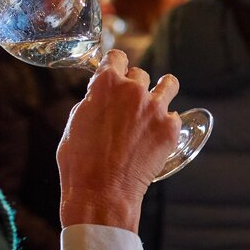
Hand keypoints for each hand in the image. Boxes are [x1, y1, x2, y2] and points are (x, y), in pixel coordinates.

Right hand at [58, 49, 181, 231]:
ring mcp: (155, 108)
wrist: (102, 192)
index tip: (116, 69)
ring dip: (162, 91)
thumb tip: (100, 98)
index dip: (115, 64)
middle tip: (129, 103)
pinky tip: (159, 134)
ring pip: (168, 84)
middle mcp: (133, 90)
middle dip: (134, 85)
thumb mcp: (75, 123)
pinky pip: (174, 116)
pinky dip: (167, 123)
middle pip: (140, 74)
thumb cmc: (80, 162)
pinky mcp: (170, 129)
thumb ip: (91, 103)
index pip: (116, 58)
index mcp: (105, 84)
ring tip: (159, 102)